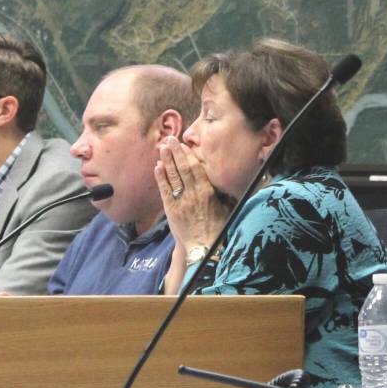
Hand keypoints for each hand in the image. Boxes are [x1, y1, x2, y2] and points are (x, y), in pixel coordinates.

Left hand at [154, 136, 229, 252]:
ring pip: (173, 177)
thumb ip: (224, 193)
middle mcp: (194, 194)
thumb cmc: (218, 228)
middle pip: (183, 169)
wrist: (205, 248)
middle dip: (176, 153)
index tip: (184, 145)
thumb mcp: (226, 208)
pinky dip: (160, 178)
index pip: (197, 169)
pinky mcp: (172, 210)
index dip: (189, 156)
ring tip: (162, 148)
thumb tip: (229, 179)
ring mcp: (182, 202)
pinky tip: (157, 167)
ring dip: (167, 161)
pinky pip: (165, 191)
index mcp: (208, 192)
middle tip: (170, 139)